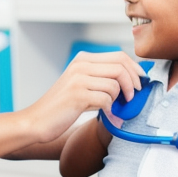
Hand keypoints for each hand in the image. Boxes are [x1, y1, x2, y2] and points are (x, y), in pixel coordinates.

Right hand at [24, 51, 144, 143]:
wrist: (37, 121)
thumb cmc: (61, 106)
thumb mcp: (80, 84)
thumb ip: (100, 77)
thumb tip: (132, 77)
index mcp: (82, 59)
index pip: (119, 56)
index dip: (135, 68)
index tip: (141, 81)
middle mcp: (80, 65)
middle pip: (121, 66)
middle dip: (132, 82)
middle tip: (132, 96)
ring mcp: (78, 79)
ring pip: (115, 84)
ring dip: (118, 99)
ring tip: (111, 106)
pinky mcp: (78, 95)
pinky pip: (106, 99)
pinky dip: (109, 109)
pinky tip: (103, 113)